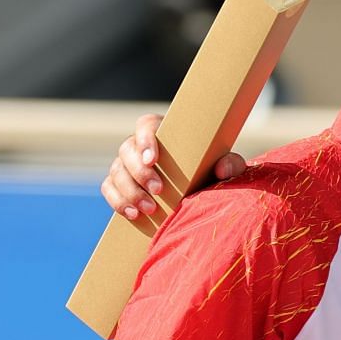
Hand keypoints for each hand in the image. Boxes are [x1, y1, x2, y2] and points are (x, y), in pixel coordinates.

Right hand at [101, 113, 245, 220]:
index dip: (145, 139)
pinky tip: (133, 215)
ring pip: (116, 171)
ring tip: (150, 209)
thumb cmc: (213, 172)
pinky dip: (118, 202)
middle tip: (159, 191)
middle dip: (140, 172)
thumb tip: (222, 169)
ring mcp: (127, 165)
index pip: (147, 124)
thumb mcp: (227, 167)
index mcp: (165, 133)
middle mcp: (140, 146)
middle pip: (127, 150)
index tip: (153, 160)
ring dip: (130, 191)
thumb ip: (231, 164)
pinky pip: (109, 189)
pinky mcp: (119, 184)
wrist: (199, 193)